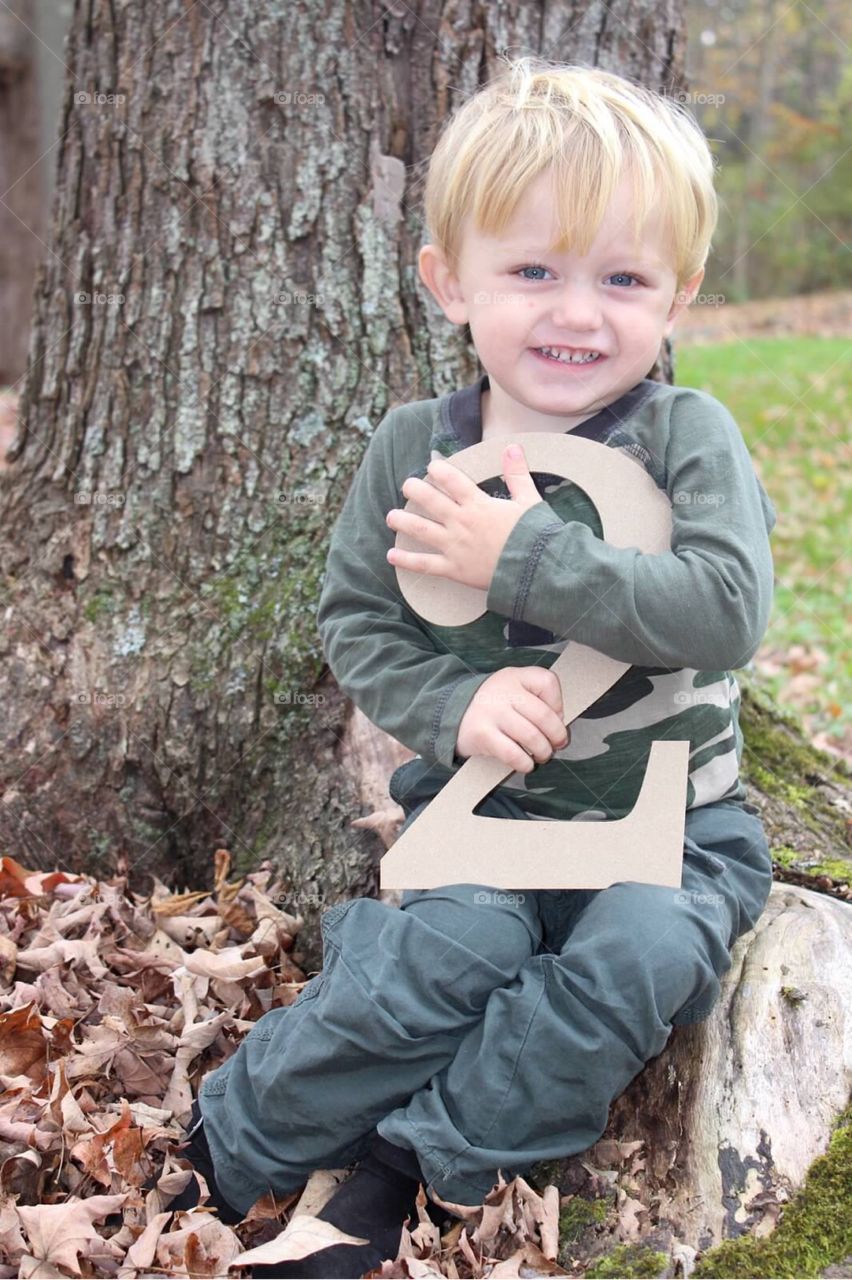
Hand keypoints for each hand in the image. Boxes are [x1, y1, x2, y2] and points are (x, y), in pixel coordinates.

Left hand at [385, 444, 543, 591]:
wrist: (537, 570)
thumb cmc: (536, 536)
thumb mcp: (529, 500)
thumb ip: (517, 473)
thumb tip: (513, 447)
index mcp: (479, 504)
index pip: (452, 480)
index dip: (439, 470)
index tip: (432, 466)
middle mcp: (462, 522)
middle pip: (430, 500)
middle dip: (414, 489)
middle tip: (406, 485)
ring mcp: (455, 545)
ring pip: (421, 529)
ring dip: (403, 521)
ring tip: (390, 517)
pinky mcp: (454, 568)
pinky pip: (425, 564)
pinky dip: (406, 561)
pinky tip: (391, 555)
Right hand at [456, 667, 569, 774]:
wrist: (453, 713)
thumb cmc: (494, 705)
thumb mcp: (513, 688)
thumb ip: (536, 697)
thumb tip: (559, 723)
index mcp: (514, 676)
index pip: (547, 682)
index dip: (559, 704)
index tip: (556, 716)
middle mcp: (503, 691)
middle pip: (544, 716)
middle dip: (557, 735)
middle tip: (557, 744)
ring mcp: (492, 712)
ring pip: (532, 737)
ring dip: (543, 752)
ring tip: (542, 755)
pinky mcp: (482, 735)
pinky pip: (513, 754)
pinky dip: (525, 763)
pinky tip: (526, 763)